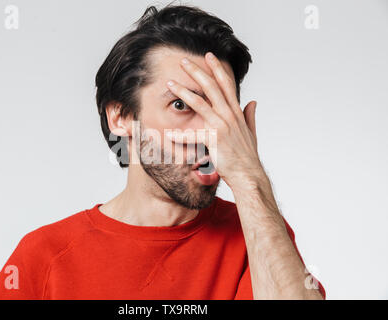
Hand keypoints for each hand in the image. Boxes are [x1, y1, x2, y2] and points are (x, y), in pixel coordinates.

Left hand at [165, 52, 265, 189]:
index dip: (218, 68)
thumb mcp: (251, 133)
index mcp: (237, 112)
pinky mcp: (215, 140)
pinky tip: (167, 133)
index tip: (210, 56)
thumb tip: (252, 102)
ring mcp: (222, 126)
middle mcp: (230, 115)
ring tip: (170, 83)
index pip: (227, 84)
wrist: (249, 175)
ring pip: (200, 103)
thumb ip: (250, 116)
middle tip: (183, 61)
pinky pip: (193, 134)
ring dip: (184, 91)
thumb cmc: (247, 156)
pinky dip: (179, 134)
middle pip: (212, 87)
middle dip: (197, 72)